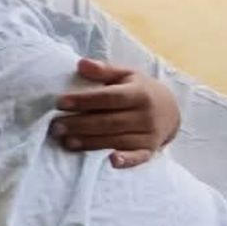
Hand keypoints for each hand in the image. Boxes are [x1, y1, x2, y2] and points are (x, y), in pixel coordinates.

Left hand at [50, 58, 179, 168]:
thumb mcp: (127, 74)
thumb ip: (104, 70)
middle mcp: (145, 114)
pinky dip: (126, 160)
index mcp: (138, 93)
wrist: (171, 110)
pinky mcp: (149, 150)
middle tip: (56, 126)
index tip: (60, 103)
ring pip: (115, 140)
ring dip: (90, 143)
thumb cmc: (140, 90)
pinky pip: (138, 158)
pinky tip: (111, 161)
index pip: (107, 98)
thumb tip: (81, 64)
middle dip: (79, 124)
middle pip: (108, 121)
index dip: (83, 101)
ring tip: (66, 141)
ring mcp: (148, 134)